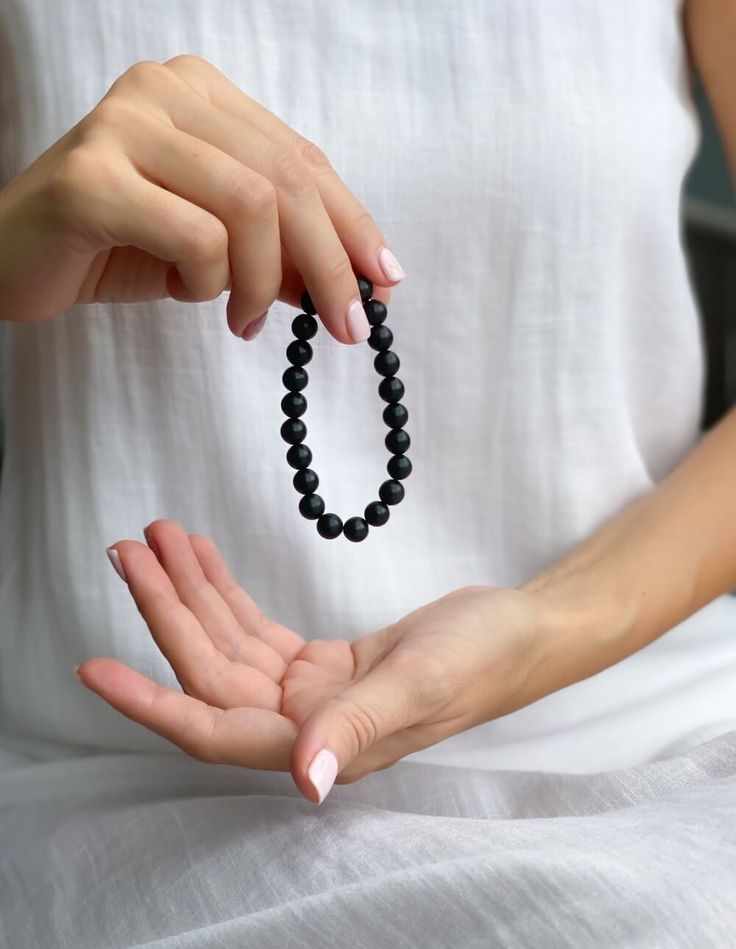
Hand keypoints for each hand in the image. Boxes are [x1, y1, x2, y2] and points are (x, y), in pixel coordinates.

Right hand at [0, 55, 403, 338]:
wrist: (17, 258)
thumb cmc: (122, 245)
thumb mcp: (218, 245)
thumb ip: (281, 250)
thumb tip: (360, 286)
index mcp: (204, 94)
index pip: (303, 159)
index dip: (353, 225)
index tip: (384, 284)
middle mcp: (167, 91)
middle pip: (286, 180)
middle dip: (329, 264)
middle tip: (346, 327)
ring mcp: (124, 124)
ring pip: (249, 205)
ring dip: (263, 282)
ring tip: (245, 320)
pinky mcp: (91, 175)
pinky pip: (194, 236)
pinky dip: (208, 280)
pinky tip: (190, 296)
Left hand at [77, 520, 552, 803]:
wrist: (519, 630)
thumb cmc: (483, 658)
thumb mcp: (422, 681)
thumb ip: (358, 726)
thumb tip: (307, 782)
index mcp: (323, 743)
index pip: (216, 730)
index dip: (153, 704)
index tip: (95, 668)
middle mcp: (304, 725)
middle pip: (211, 671)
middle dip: (167, 611)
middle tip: (129, 550)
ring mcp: (310, 693)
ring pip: (228, 642)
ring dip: (190, 590)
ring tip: (156, 535)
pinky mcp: (320, 664)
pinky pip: (255, 626)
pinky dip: (225, 589)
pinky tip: (200, 554)